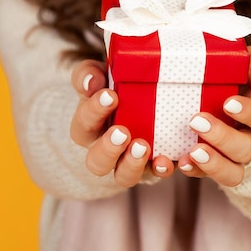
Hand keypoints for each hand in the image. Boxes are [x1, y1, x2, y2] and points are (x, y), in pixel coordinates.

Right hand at [70, 59, 174, 185]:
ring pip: (123, 176)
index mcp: (89, 126)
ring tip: (142, 147)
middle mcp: (105, 150)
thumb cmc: (113, 84)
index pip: (83, 124)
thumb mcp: (98, 74)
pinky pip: (156, 173)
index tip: (110, 96)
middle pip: (97, 162)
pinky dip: (161, 169)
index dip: (94, 112)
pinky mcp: (153, 164)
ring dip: (132, 164)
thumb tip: (91, 82)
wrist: (140, 96)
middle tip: (122, 132)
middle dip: (108, 149)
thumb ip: (89, 74)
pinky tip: (167, 160)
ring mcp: (129, 161)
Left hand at [177, 46, 250, 186]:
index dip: (249, 112)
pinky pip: (207, 176)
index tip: (228, 102)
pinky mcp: (214, 164)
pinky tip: (179, 162)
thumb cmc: (239, 75)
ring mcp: (234, 155)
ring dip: (212, 164)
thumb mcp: (249, 62)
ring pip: (233, 173)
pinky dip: (193, 171)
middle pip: (245, 148)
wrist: (230, 95)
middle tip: (196, 121)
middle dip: (222, 137)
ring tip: (192, 152)